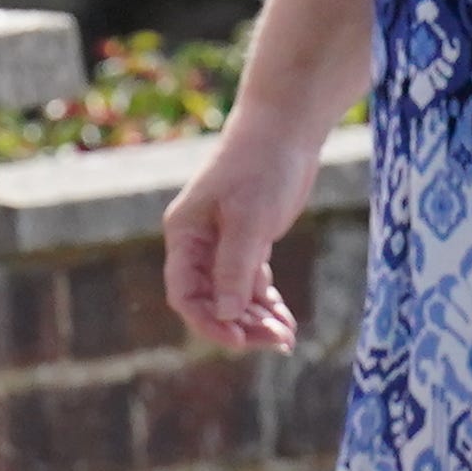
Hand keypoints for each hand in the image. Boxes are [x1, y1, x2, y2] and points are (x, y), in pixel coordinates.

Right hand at [162, 116, 330, 353]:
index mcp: (184, 236)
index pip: (185, 293)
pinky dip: (267, 305)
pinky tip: (286, 323)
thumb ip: (234, 267)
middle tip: (276, 342)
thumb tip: (224, 314)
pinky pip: (252, 285)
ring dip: (257, 320)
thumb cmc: (261, 166)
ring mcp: (223, 246)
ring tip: (285, 337)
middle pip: (210, 301)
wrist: (285, 129)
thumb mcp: (248, 219)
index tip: (240, 340)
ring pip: (233, 297)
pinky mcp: (249, 243)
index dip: (208, 322)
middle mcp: (198, 245)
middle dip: (240, 325)